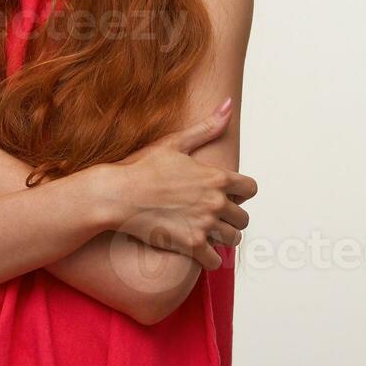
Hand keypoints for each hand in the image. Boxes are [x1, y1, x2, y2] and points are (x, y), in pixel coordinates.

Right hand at [93, 98, 258, 269]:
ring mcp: (205, 225)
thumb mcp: (173, 143)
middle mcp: (216, 202)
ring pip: (233, 238)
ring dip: (221, 238)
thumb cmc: (140, 168)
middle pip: (243, 217)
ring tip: (203, 233)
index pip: (250, 189)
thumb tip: (229, 104)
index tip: (224, 195)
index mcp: (216, 177)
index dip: (239, 193)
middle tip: (210, 217)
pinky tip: (196, 252)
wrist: (115, 196)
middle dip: (230, 218)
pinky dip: (208, 259)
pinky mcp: (191, 244)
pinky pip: (215, 260)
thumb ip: (206, 128)